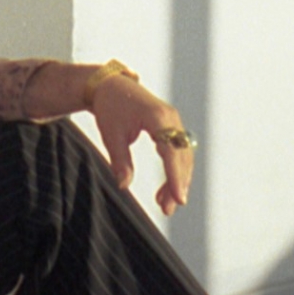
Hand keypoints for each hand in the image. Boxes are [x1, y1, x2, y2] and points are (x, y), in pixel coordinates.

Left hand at [87, 67, 197, 216]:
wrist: (111, 85)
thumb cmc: (110, 107)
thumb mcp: (111, 134)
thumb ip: (120, 160)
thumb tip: (124, 185)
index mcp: (158, 117)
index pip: (172, 151)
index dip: (176, 177)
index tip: (179, 199)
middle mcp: (171, 118)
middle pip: (182, 157)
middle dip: (177, 184)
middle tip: (167, 209)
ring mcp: (174, 122)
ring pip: (182, 157)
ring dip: (176, 180)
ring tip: (164, 204)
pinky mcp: (171, 127)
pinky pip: (177, 152)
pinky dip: (173, 171)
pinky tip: (165, 190)